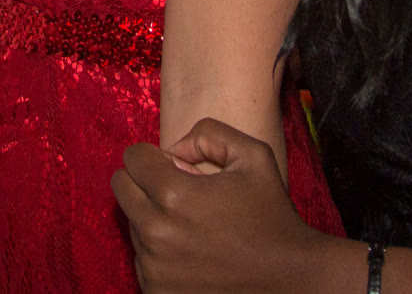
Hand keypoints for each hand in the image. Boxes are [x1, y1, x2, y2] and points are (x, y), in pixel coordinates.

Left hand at [112, 118, 361, 292]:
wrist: (289, 278)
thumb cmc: (271, 214)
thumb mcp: (253, 154)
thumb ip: (209, 134)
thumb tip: (173, 150)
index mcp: (174, 194)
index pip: (132, 158)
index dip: (154, 156)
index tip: (176, 167)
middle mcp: (156, 233)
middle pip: (121, 189)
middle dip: (144, 182)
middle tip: (178, 191)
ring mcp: (154, 268)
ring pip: (131, 224)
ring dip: (153, 218)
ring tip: (193, 226)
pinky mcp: (157, 292)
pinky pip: (141, 259)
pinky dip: (158, 251)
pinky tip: (192, 251)